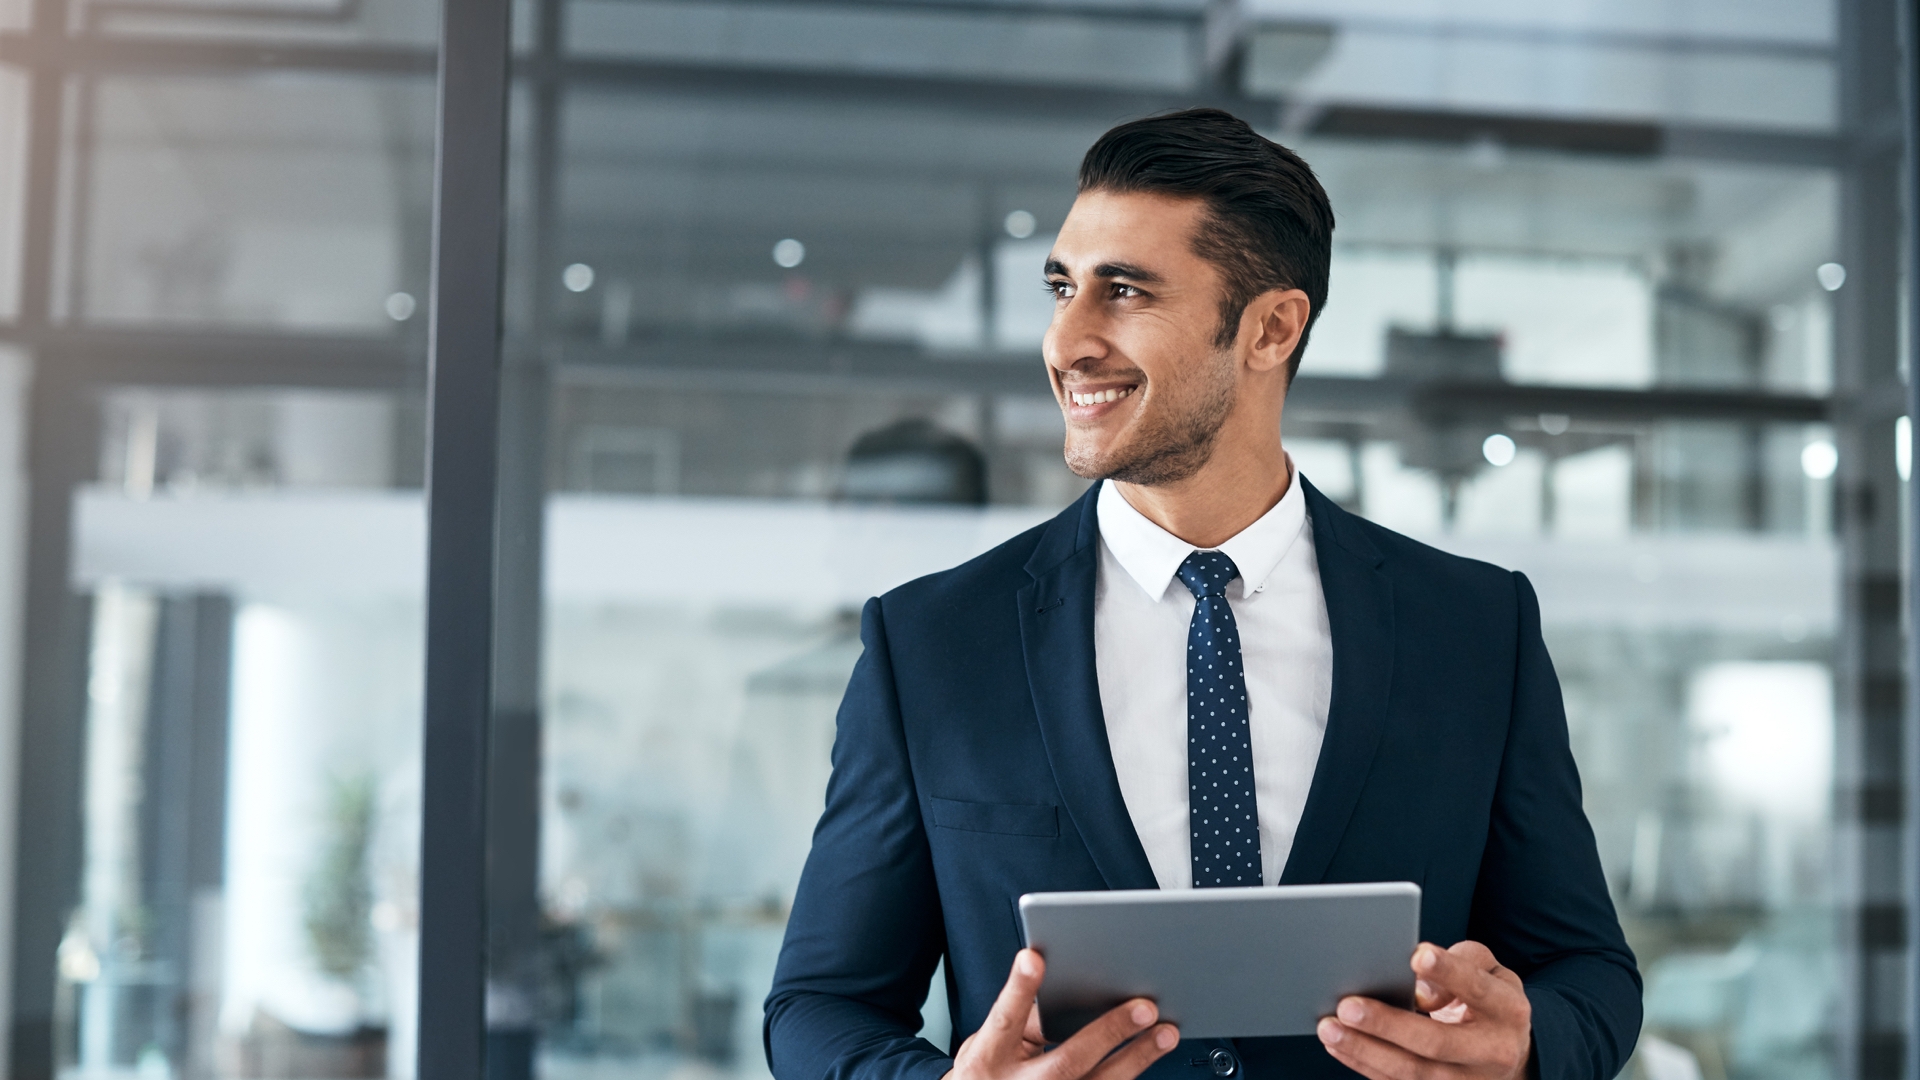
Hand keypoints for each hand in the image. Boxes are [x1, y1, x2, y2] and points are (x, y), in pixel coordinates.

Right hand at [946, 948, 1179, 1079]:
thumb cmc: (991, 1069)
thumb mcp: (991, 1042)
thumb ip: (1024, 1015)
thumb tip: (1067, 983)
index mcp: (991, 1057)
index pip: (1006, 1018)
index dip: (1020, 988)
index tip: (1034, 957)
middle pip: (1069, 1061)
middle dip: (1109, 1033)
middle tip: (1144, 1007)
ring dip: (1138, 1058)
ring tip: (1166, 1033)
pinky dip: (1132, 1071)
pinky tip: (1154, 1053)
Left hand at [1315, 941, 1531, 1079]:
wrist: (1507, 1052)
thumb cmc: (1487, 999)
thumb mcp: (1490, 971)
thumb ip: (1461, 963)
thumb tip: (1419, 987)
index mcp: (1507, 1010)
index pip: (1477, 988)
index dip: (1448, 973)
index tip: (1415, 956)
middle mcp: (1493, 1051)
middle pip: (1437, 1042)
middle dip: (1388, 1025)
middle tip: (1348, 1005)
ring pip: (1413, 1073)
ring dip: (1365, 1051)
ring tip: (1330, 1028)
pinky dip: (1364, 1065)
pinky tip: (1338, 1045)